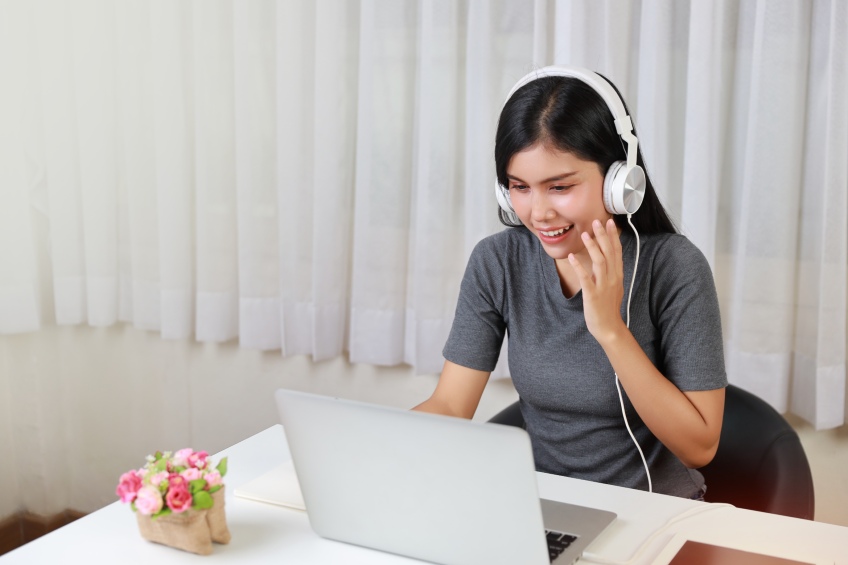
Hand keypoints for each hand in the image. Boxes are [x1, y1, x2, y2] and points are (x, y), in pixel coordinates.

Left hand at [567, 218, 626, 343]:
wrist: (609, 327)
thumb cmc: (608, 307)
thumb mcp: (614, 286)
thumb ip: (611, 272)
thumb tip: (607, 258)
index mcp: (617, 275)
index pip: (617, 251)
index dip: (613, 236)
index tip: (610, 222)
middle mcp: (612, 278)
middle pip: (609, 253)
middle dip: (603, 236)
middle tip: (597, 221)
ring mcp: (603, 286)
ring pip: (600, 262)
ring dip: (592, 247)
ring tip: (584, 234)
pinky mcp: (593, 295)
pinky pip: (586, 278)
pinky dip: (579, 266)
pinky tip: (572, 257)